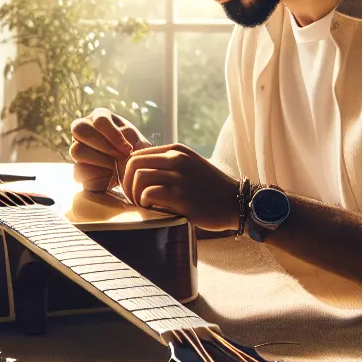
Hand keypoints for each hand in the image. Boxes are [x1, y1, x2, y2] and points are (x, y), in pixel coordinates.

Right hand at [68, 108, 149, 191]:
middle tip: (120, 157)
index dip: (113, 135)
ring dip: (100, 160)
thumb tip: (118, 141)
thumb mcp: (138, 142)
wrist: (133, 173)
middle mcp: (84, 128)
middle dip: (103, 146)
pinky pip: (78, 170)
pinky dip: (96, 175)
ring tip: (116, 167)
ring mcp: (77, 147)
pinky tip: (109, 177)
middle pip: (79, 129)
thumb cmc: (136, 152)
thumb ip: (129, 138)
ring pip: (76, 150)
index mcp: (100, 116)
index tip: (128, 149)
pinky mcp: (78, 167)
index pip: (100, 120)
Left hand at [122, 143, 240, 231]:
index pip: (138, 154)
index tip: (133, 188)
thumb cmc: (210, 188)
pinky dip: (146, 204)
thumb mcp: (190, 166)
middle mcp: (177, 159)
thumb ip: (169, 165)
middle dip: (126, 183)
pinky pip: (149, 194)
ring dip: (135, 194)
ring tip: (143, 205)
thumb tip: (139, 172)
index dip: (128, 173)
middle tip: (133, 198)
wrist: (235, 202)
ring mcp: (179, 177)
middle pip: (133, 163)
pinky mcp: (181, 196)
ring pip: (139, 178)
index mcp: (177, 150)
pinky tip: (154, 210)